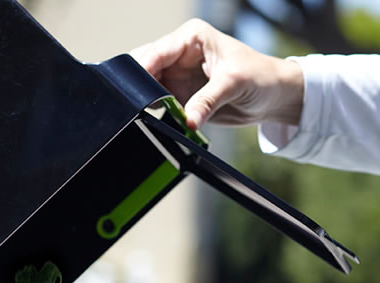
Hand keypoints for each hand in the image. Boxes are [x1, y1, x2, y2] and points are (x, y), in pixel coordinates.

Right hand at [131, 19, 303, 129]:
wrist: (272, 96)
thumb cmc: (260, 77)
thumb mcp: (234, 83)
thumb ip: (208, 101)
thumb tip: (188, 120)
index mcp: (191, 38)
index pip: (158, 52)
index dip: (142, 70)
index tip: (135, 91)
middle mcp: (179, 55)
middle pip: (144, 68)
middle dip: (137, 85)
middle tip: (134, 104)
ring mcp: (176, 77)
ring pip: (146, 87)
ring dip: (143, 101)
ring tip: (142, 114)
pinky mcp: (178, 96)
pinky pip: (157, 105)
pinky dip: (152, 113)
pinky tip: (151, 119)